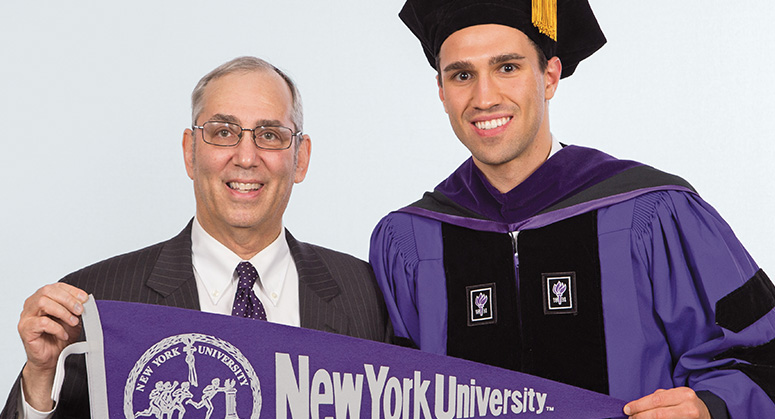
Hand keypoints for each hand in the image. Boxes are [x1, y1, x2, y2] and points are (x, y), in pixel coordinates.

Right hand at [18, 283, 87, 410]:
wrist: (52, 358)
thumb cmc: (60, 337)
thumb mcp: (73, 319)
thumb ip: (76, 308)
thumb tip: (85, 300)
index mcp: (43, 298)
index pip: (55, 286)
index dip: (71, 290)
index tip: (85, 298)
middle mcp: (32, 305)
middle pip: (47, 291)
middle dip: (68, 300)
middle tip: (80, 311)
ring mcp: (26, 317)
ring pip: (43, 303)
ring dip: (62, 312)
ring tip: (73, 322)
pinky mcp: (25, 329)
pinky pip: (41, 322)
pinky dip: (56, 328)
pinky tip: (63, 334)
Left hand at [624, 387, 710, 418]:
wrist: (706, 413)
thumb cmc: (685, 403)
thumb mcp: (676, 395)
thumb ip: (659, 397)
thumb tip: (636, 405)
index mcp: (684, 394)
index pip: (656, 399)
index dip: (639, 405)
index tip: (627, 409)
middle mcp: (689, 407)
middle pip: (658, 413)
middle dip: (641, 415)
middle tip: (630, 417)